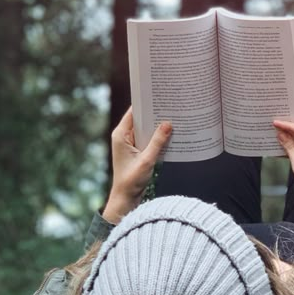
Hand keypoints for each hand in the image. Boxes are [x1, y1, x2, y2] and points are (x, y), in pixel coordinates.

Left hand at [102, 108, 171, 223]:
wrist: (126, 198)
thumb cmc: (131, 181)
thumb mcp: (147, 160)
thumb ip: (158, 141)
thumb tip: (168, 124)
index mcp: (120, 135)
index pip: (133, 112)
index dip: (145, 103)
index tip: (158, 96)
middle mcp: (124, 136)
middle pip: (141, 118)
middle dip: (155, 114)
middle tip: (171, 106)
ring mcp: (130, 143)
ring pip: (146, 128)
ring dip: (157, 125)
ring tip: (173, 118)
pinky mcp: (136, 150)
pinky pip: (148, 138)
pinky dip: (157, 136)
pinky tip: (170, 134)